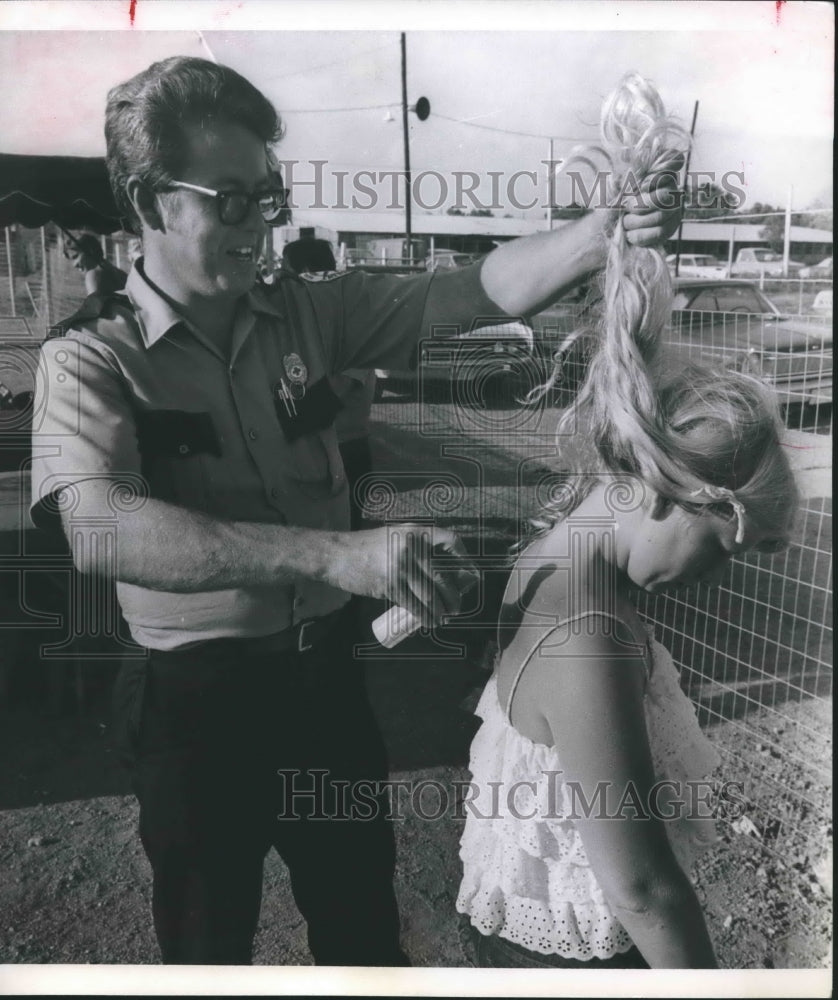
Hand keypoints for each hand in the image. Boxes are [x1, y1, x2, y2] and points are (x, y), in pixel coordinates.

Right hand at [331, 524, 477, 626]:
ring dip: (441, 611)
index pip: (449, 539)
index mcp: (415, 531)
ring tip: (445, 617)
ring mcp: (401, 568)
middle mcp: (411, 548)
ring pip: (430, 595)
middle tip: (458, 606)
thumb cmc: (367, 546)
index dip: (464, 556)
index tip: (471, 571)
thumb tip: (440, 568)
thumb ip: (416, 545)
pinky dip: (424, 616)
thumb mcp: (394, 534)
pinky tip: (429, 621)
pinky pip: (413, 605)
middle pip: (442, 576)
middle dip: (454, 596)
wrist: (337, 555)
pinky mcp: (390, 586)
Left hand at [619, 151, 684, 246]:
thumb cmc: (612, 203)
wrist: (608, 229)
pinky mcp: (669, 229)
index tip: (640, 185)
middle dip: (641, 204)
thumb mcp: (611, 185)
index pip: (674, 159)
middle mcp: (670, 187)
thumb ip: (621, 170)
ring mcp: (673, 209)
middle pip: (665, 194)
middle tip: (626, 208)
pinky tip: (630, 234)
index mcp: (657, 171)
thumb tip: (626, 152)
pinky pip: (660, 232)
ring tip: (625, 223)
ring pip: (662, 215)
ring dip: (637, 221)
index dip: (659, 173)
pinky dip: (640, 235)